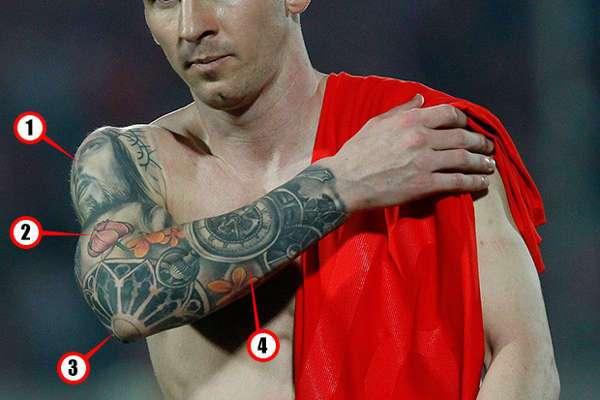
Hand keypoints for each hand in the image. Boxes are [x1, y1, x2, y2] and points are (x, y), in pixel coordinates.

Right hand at [320, 94, 495, 211]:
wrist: (345, 182)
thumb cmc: (357, 152)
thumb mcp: (376, 124)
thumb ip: (401, 110)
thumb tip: (421, 98)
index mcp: (410, 120)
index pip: (449, 114)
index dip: (464, 120)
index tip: (469, 126)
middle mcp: (421, 138)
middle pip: (462, 136)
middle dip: (479, 142)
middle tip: (488, 147)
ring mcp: (424, 162)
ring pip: (464, 158)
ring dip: (482, 161)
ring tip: (490, 165)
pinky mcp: (424, 184)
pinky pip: (457, 181)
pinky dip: (473, 181)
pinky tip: (482, 182)